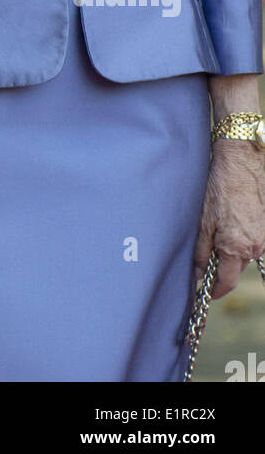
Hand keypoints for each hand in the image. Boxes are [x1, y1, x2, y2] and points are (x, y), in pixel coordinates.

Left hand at [193, 142, 264, 298]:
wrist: (243, 159)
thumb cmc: (220, 186)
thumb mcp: (203, 219)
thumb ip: (200, 250)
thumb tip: (197, 273)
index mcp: (236, 248)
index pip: (227, 282)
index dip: (215, 290)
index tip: (206, 294)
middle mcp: (255, 247)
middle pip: (236, 267)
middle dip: (223, 264)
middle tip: (207, 253)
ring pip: (246, 252)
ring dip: (234, 247)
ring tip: (221, 226)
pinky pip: (255, 238)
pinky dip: (244, 234)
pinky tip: (234, 216)